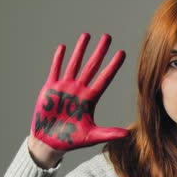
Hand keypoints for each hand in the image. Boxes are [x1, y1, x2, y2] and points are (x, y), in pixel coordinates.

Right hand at [30, 33, 128, 151]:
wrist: (50, 142)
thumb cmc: (71, 139)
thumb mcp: (92, 136)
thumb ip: (109, 133)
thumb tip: (127, 134)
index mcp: (90, 99)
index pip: (104, 78)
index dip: (113, 66)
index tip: (121, 53)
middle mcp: (79, 90)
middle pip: (92, 66)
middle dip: (100, 51)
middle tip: (108, 36)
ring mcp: (65, 88)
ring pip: (74, 64)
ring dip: (80, 50)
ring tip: (87, 35)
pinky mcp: (50, 89)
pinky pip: (55, 70)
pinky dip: (59, 59)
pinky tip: (63, 47)